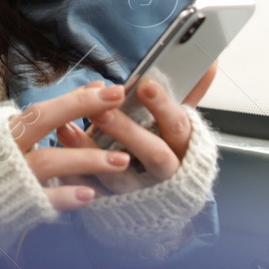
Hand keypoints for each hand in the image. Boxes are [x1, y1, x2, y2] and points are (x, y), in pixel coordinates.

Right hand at [4, 82, 143, 211]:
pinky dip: (64, 196)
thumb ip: (37, 123)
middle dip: (82, 106)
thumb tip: (80, 96)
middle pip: (44, 120)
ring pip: (49, 160)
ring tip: (121, 160)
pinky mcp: (13, 205)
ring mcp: (10, 177)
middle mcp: (5, 148)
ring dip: (86, 158)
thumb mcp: (1, 140)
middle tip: (118, 97)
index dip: (77, 98)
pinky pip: (42, 200)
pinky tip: (90, 194)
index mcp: (3, 131)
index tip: (110, 88)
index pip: (44, 108)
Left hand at [53, 63, 217, 194]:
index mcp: (184, 148)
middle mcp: (165, 173)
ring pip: (118, 177)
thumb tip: (209, 62)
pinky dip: (73, 175)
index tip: (144, 85)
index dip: (163, 106)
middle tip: (102, 111)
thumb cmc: (170, 150)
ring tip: (67, 129)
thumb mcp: (181, 125)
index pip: (177, 126)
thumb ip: (190, 94)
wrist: (163, 204)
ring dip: (91, 152)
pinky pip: (93, 192)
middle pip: (153, 154)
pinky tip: (58, 155)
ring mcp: (140, 192)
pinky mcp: (115, 206)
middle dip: (127, 132)